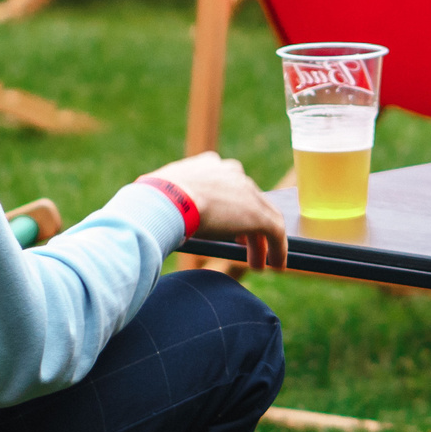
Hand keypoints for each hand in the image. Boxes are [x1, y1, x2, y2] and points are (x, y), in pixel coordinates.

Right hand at [141, 153, 286, 269]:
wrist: (163, 202)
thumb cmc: (152, 201)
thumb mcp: (162, 196)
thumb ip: (171, 202)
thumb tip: (160, 217)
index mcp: (209, 165)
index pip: (229, 185)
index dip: (231, 205)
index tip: (228, 223)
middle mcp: (231, 173)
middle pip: (248, 200)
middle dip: (247, 225)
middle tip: (244, 245)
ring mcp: (247, 191)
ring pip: (263, 217)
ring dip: (262, 242)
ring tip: (258, 264)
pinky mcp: (257, 213)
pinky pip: (275, 232)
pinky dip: (278, 250)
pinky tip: (276, 266)